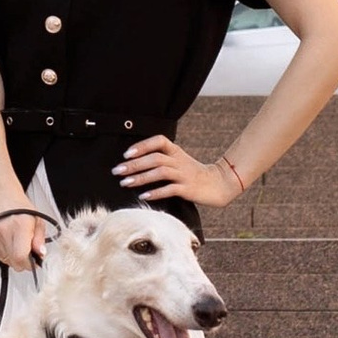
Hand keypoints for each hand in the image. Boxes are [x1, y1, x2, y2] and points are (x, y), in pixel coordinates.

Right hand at [0, 206, 49, 273]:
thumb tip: (41, 255)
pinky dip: (6, 253)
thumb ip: (40, 240)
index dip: (30, 264)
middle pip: (14, 263)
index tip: (35, 261)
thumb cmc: (20, 207)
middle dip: (23, 261)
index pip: (21, 258)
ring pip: (6, 261)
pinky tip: (9, 241)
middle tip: (27, 249)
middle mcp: (4, 232)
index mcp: (20, 226)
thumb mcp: (38, 221)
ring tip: (17, 241)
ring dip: (14, 256)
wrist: (1, 196)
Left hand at [116, 135, 242, 208]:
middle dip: (134, 164)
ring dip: (141, 177)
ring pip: (160, 172)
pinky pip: (170, 189)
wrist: (219, 184)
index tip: (127, 154)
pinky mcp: (188, 189)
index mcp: (176, 152)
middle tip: (117, 171)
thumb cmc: (194, 174)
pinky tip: (143, 196)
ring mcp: (184, 175)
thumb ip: (162, 159)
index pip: (159, 141)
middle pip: (155, 158)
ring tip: (126, 183)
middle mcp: (179, 161)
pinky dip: (156, 192)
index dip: (142, 145)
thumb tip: (135, 163)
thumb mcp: (180, 161)